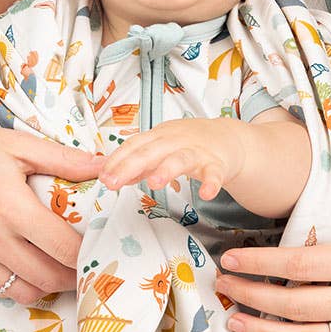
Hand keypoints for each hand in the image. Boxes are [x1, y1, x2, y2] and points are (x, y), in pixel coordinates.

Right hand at [0, 100, 102, 304]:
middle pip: (48, 276)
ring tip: (57, 269)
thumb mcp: (18, 144)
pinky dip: (16, 284)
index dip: (88, 255)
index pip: (63, 248)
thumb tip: (105, 167)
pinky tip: (25, 266)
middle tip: (85, 265)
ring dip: (46, 285)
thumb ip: (65, 160)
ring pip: (23, 291)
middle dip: (73, 275)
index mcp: (9, 205)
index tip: (98, 251)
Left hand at [98, 118, 246, 200]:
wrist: (228, 138)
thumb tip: (112, 176)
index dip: (117, 160)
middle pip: (150, 152)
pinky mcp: (217, 164)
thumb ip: (138, 163)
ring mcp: (197, 151)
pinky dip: (211, 183)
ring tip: (154, 184)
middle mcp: (175, 140)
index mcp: (159, 136)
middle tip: (111, 183)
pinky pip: (214, 174)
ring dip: (167, 170)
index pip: (133, 145)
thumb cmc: (189, 144)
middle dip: (129, 166)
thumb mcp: (161, 148)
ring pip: (180, 159)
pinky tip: (205, 195)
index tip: (102, 177)